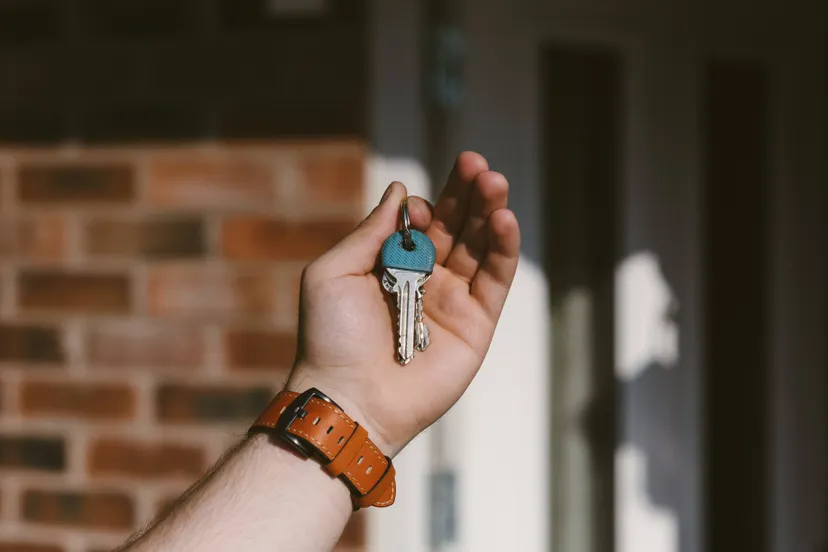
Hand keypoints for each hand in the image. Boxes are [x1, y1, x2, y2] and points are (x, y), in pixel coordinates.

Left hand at [286, 152, 519, 455]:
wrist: (350, 398)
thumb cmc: (331, 337)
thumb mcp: (334, 273)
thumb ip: (370, 231)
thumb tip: (400, 190)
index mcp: (392, 265)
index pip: (423, 222)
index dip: (429, 205)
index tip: (421, 207)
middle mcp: (427, 279)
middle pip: (458, 227)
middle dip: (468, 194)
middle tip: (478, 165)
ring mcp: (454, 300)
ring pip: (481, 247)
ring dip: (490, 212)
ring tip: (494, 182)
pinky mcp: (477, 324)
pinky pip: (496, 280)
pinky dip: (504, 249)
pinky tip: (504, 220)